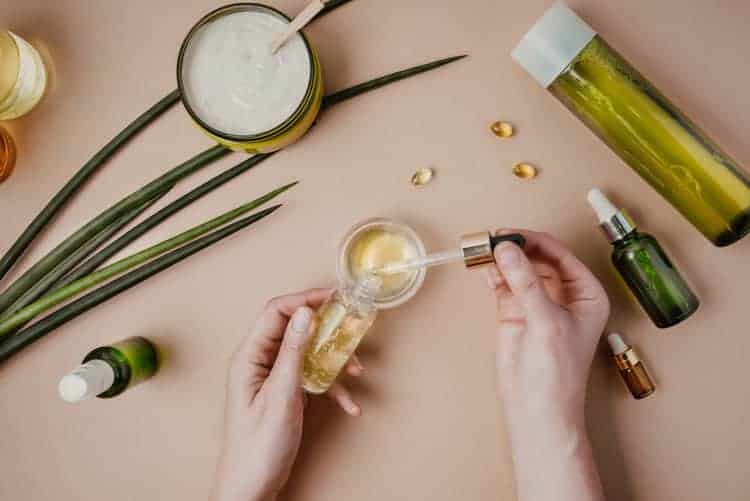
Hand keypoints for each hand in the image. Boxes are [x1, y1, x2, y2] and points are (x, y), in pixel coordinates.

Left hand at [212, 289, 363, 500]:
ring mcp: (272, 377)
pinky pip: (311, 377)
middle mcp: (259, 362)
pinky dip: (332, 387)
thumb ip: (292, 352)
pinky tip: (349, 404)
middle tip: (351, 324)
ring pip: (307, 353)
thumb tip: (304, 313)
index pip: (275, 312)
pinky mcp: (284, 392)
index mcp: (249, 357)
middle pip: (294, 328)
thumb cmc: (257, 447)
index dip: (304, 299)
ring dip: (334, 360)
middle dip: (325, 328)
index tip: (333, 296)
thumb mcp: (281, 395)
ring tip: (357, 370)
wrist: (251, 487)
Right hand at [487, 230, 608, 500]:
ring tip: (484, 250)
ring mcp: (537, 302)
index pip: (559, 254)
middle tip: (493, 241)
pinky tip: (484, 268)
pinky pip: (503, 284)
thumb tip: (507, 250)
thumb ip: (525, 283)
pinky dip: (493, 274)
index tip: (510, 234)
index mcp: (586, 293)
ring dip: (501, 258)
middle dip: (515, 247)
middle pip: (537, 257)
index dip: (534, 241)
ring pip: (518, 268)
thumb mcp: (546, 321)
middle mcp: (563, 294)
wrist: (536, 408)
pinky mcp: (514, 312)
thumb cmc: (558, 373)